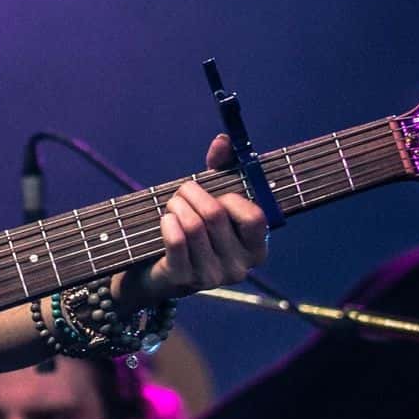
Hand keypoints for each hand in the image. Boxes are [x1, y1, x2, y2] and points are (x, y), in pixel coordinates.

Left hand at [133, 133, 268, 300]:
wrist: (162, 271)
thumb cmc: (196, 230)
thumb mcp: (213, 199)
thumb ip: (222, 168)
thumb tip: (223, 140)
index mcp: (257, 248)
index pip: (254, 217)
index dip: (231, 198)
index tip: (216, 193)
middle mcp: (239, 266)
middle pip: (215, 215)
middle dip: (192, 193)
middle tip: (182, 191)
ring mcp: (212, 276)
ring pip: (192, 225)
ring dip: (176, 205)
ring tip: (172, 204)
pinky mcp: (183, 279)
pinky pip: (175, 240)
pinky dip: (167, 222)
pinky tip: (166, 219)